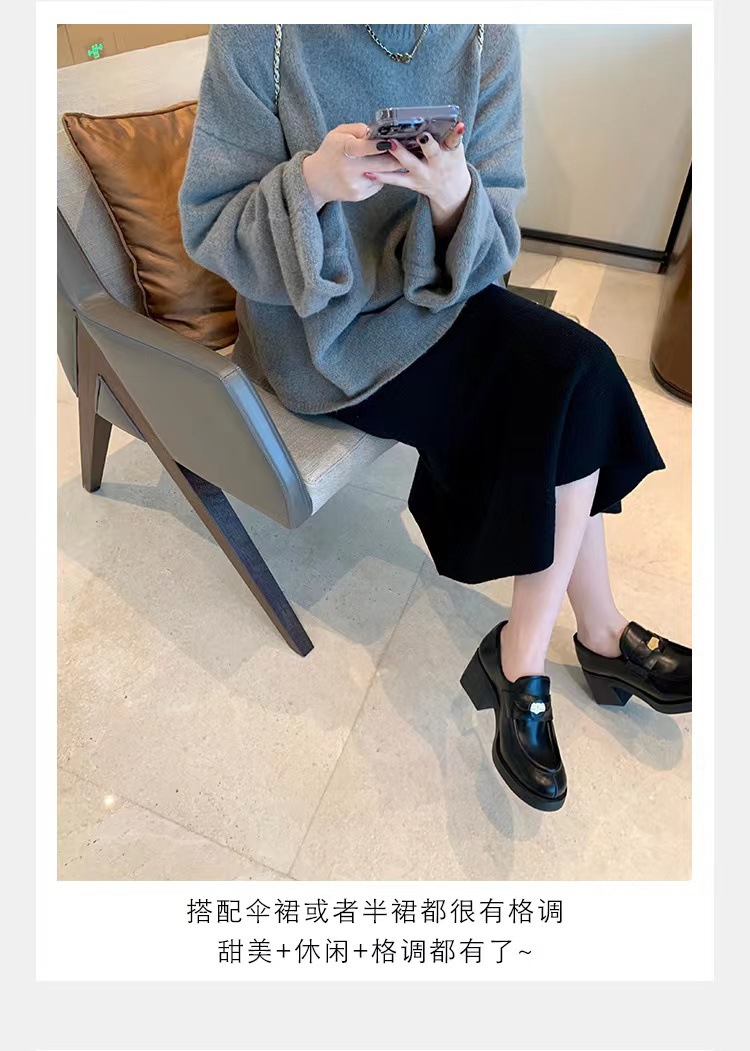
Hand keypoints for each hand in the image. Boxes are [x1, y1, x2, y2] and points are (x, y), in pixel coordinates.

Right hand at [302, 123, 405, 211]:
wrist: (315, 180)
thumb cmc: (330, 152)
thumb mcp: (338, 134)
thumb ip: (358, 129)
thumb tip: (378, 131)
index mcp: (345, 150)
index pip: (366, 147)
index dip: (382, 144)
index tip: (393, 141)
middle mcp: (350, 169)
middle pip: (384, 165)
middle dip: (398, 158)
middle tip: (407, 150)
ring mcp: (356, 184)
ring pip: (384, 175)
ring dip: (389, 167)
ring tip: (389, 159)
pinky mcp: (359, 195)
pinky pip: (378, 185)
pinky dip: (379, 177)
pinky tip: (372, 171)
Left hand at [362, 122, 471, 236]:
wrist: (450, 190)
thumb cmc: (449, 161)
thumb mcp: (454, 149)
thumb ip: (447, 134)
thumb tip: (441, 115)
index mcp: (450, 152)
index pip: (455, 140)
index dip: (457, 133)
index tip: (459, 125)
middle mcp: (437, 164)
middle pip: (432, 153)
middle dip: (427, 144)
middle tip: (422, 135)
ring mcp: (423, 174)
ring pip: (411, 164)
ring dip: (400, 154)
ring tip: (390, 144)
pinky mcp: (412, 183)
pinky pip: (396, 179)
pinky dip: (382, 176)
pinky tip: (368, 171)